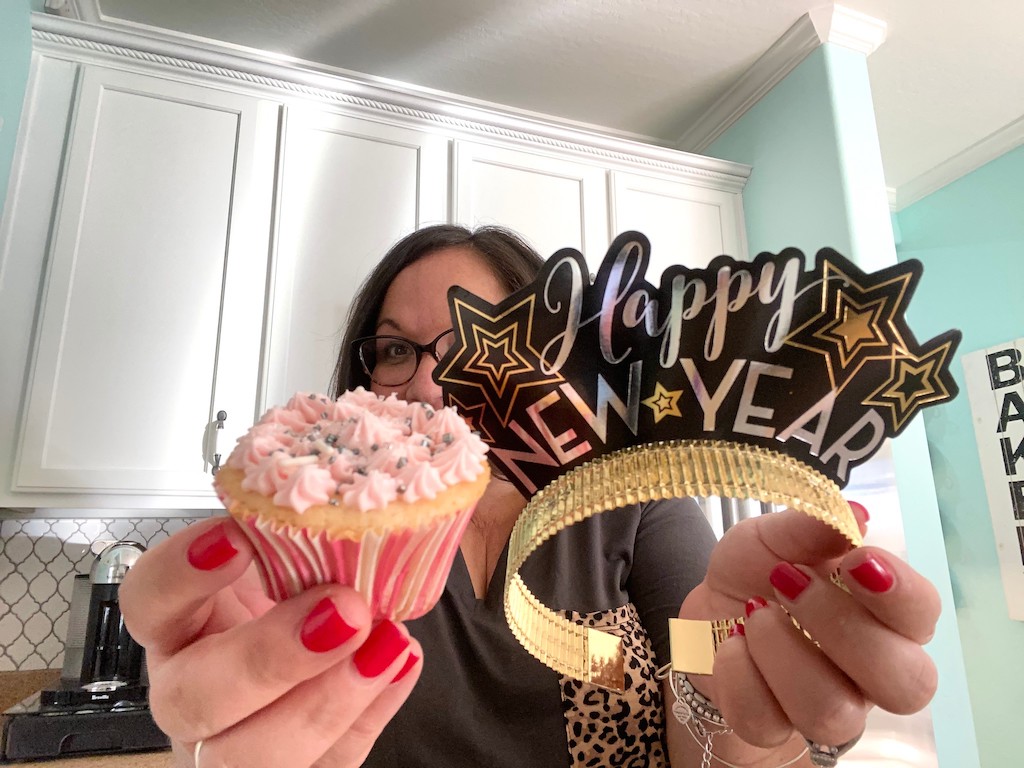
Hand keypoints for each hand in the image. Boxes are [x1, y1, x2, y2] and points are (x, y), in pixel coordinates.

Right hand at [120, 518, 420, 766]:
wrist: (325, 628)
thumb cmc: (294, 584)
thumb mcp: (284, 548)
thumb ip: (294, 530)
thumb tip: (344, 490)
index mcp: (179, 625)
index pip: (148, 602)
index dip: (181, 575)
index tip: (235, 536)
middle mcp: (195, 690)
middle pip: (196, 698)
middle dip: (268, 657)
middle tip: (341, 610)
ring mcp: (236, 742)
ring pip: (252, 754)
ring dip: (326, 702)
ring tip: (386, 644)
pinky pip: (327, 765)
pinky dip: (371, 714)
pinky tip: (400, 662)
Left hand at [678, 503, 939, 749]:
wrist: (703, 617)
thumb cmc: (756, 575)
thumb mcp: (772, 536)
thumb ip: (809, 526)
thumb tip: (853, 514)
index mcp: (883, 616)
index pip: (924, 615)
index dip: (900, 591)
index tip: (855, 559)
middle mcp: (869, 672)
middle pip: (906, 683)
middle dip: (843, 627)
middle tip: (789, 582)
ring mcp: (825, 707)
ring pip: (834, 712)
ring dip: (785, 654)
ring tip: (753, 612)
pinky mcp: (771, 727)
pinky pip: (766, 721)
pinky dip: (740, 675)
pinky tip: (730, 643)